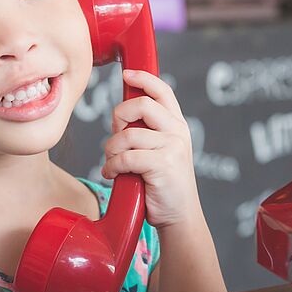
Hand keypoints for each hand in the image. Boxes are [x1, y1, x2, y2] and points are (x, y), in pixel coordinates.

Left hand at [101, 69, 199, 229]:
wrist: (179, 216)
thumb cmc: (162, 185)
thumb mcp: (160, 152)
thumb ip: (148, 132)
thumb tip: (122, 115)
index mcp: (177, 125)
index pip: (162, 91)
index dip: (143, 78)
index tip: (127, 74)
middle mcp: (178, 132)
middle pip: (140, 105)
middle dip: (119, 117)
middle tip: (116, 135)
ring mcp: (173, 147)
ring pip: (128, 135)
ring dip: (112, 150)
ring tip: (112, 162)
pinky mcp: (163, 165)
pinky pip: (126, 157)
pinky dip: (112, 166)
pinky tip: (112, 173)